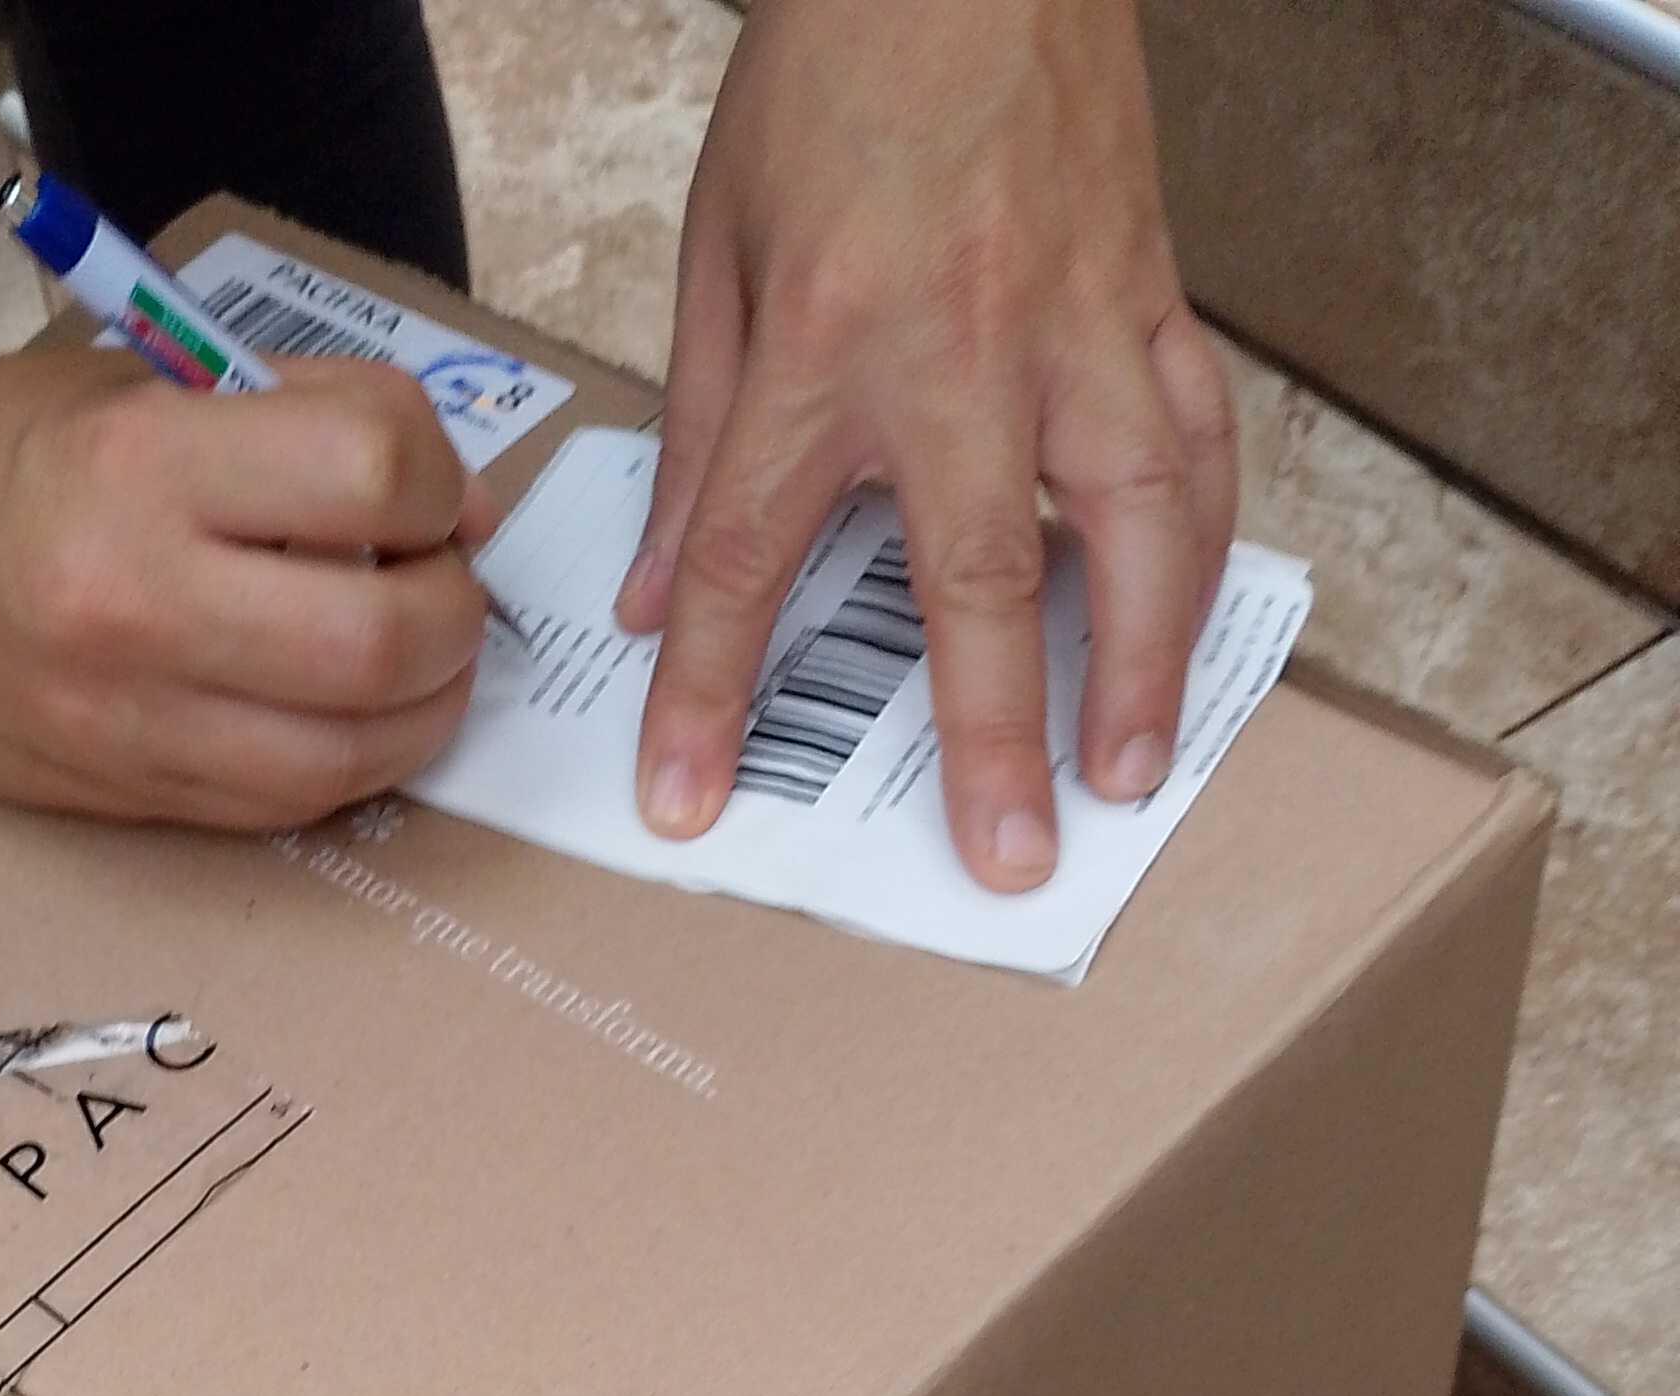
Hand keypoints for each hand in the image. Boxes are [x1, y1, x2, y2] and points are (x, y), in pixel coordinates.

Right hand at [0, 347, 495, 829]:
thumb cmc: (22, 450)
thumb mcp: (156, 379)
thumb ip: (311, 420)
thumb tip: (464, 506)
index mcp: (143, 466)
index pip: (370, 471)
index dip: (439, 479)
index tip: (431, 489)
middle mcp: (139, 605)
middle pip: (379, 639)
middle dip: (453, 612)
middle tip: (443, 582)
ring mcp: (135, 722)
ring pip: (352, 751)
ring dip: (427, 705)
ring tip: (419, 655)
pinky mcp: (134, 797)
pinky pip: (292, 802)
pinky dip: (357, 759)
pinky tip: (355, 711)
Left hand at [619, 0, 1237, 890]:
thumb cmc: (832, 75)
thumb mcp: (717, 252)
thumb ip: (695, 439)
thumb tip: (659, 599)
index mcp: (822, 348)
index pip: (745, 560)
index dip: (708, 695)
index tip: (686, 801)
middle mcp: (959, 350)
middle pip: (977, 576)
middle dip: (993, 732)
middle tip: (1014, 853)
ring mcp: (1074, 322)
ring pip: (1135, 516)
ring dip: (1142, 657)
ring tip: (1132, 769)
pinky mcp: (1147, 290)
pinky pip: (1196, 431)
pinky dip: (1200, 536)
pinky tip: (1185, 616)